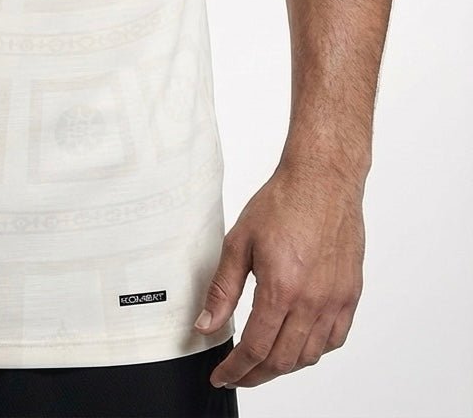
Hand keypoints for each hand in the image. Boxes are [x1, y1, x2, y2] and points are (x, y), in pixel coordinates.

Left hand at [193, 160, 364, 388]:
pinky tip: (297, 344)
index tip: (222, 376)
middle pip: (283, 360)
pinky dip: (314, 351)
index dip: (236, 369)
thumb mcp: (238, 242)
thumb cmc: (282, 203)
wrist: (322, 181)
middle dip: (256, 374)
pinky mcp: (351, 295)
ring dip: (284, 366)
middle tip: (238, 374)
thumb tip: (206, 325)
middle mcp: (313, 300)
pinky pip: (335, 339)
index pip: (256, 348)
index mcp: (282, 288)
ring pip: (310, 355)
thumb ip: (222, 289)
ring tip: (263, 362)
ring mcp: (336, 300)